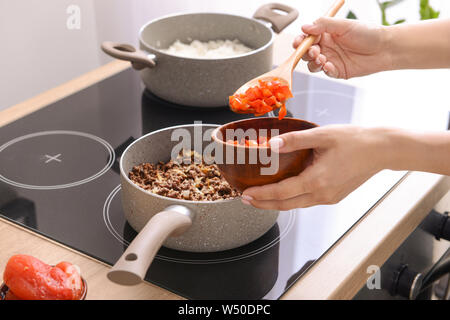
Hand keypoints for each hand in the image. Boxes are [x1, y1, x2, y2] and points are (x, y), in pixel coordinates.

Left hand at [241, 125, 386, 209]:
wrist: (381, 150)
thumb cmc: (354, 140)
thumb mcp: (321, 135)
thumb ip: (294, 140)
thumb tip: (271, 145)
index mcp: (316, 180)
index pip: (280, 193)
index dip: (260, 195)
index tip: (245, 193)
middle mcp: (321, 194)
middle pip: (285, 205)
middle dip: (263, 204)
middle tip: (245, 199)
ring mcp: (328, 198)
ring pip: (296, 205)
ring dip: (276, 203)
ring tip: (260, 197)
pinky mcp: (333, 196)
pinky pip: (306, 201)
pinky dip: (291, 199)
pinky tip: (283, 192)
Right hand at [294, 17, 389, 78]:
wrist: (384, 48)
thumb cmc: (368, 33)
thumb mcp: (344, 24)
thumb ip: (323, 24)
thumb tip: (305, 27)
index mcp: (325, 35)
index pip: (306, 39)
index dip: (300, 41)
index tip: (299, 43)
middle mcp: (326, 47)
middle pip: (306, 53)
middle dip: (306, 53)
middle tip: (314, 51)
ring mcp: (331, 60)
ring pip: (312, 65)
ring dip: (313, 63)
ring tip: (322, 58)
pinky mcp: (337, 71)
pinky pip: (325, 73)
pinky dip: (325, 70)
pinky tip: (330, 65)